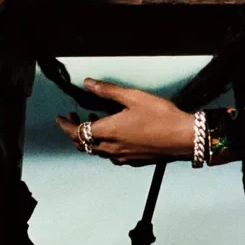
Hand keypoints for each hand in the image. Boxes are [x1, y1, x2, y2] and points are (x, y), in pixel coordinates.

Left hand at [54, 79, 193, 164]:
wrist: (184, 138)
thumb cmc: (162, 117)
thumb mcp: (133, 97)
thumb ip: (108, 91)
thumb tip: (88, 83)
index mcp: (109, 132)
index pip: (77, 132)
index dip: (65, 126)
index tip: (60, 118)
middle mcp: (112, 148)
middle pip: (84, 145)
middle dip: (75, 131)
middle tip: (75, 117)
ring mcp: (123, 157)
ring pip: (97, 151)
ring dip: (91, 138)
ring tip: (95, 122)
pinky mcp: (134, 161)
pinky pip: (112, 156)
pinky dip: (105, 146)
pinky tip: (114, 136)